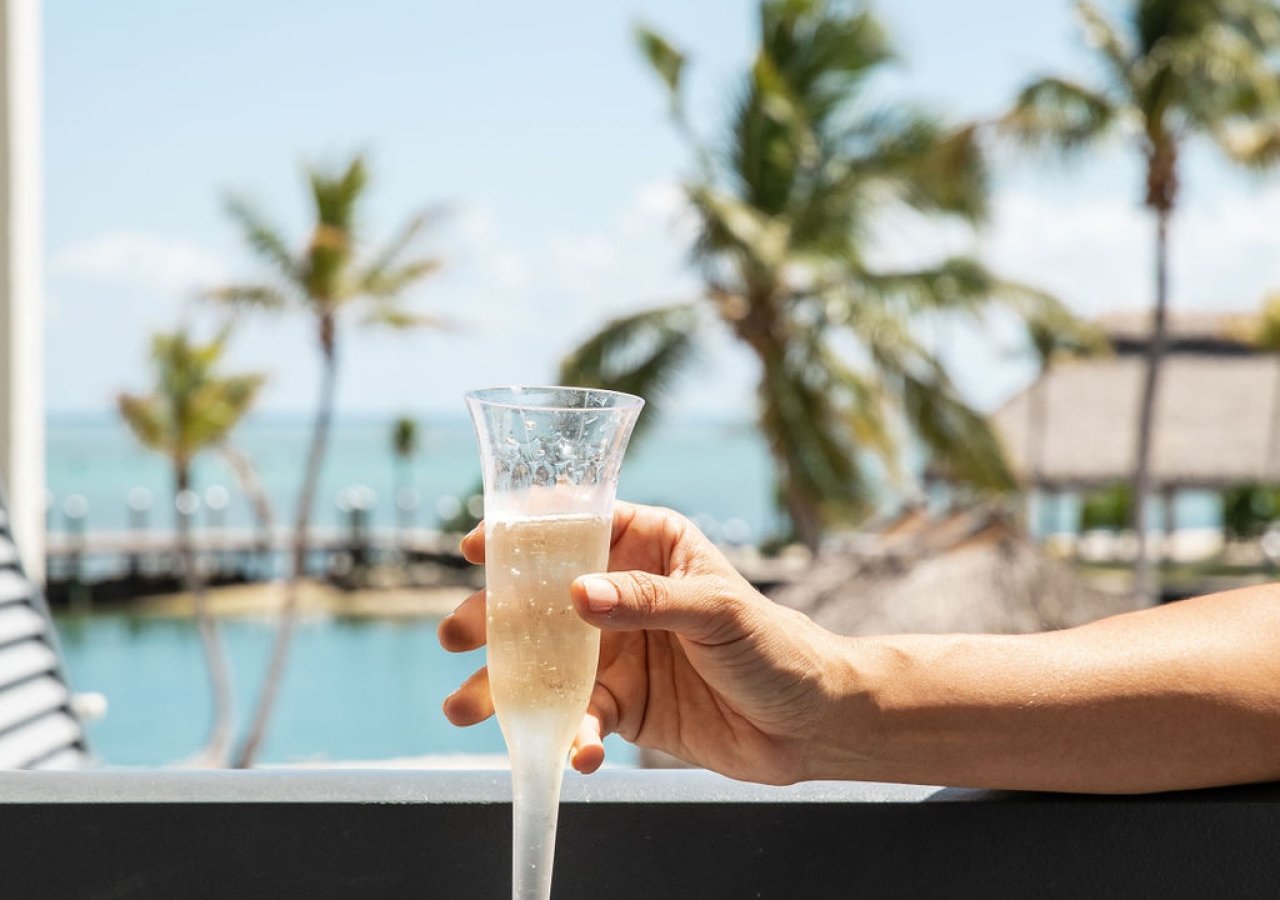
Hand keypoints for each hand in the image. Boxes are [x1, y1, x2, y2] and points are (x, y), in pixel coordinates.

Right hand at [438, 502, 846, 784]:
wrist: (811, 724)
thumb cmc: (776, 645)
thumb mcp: (717, 611)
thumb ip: (647, 601)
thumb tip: (578, 596)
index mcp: (649, 546)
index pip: (577, 527)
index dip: (522, 534)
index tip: (476, 549)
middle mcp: (624, 594)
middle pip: (543, 598)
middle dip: (494, 618)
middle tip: (456, 635)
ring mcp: (619, 651)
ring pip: (547, 663)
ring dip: (505, 687)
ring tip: (464, 709)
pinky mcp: (624, 705)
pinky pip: (582, 717)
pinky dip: (572, 736)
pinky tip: (577, 753)